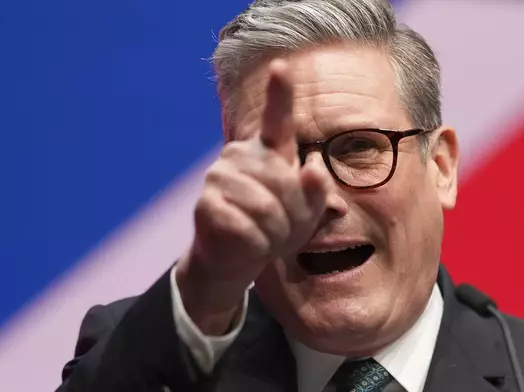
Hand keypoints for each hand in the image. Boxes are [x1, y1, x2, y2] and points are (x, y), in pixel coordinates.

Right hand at [176, 60, 331, 333]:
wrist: (235, 258)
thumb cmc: (275, 228)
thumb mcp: (307, 213)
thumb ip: (316, 191)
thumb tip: (313, 169)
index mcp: (268, 151)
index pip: (277, 119)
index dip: (280, 93)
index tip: (282, 66)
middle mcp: (241, 155)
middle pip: (286, 183)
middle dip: (295, 217)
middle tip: (283, 230)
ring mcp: (220, 176)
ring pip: (268, 208)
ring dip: (276, 234)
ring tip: (266, 237)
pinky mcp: (207, 203)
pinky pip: (248, 228)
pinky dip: (257, 246)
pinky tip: (248, 244)